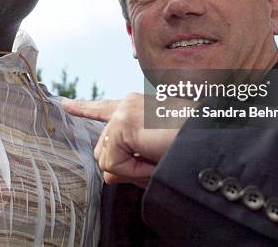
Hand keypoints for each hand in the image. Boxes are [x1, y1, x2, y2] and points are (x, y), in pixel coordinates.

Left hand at [62, 93, 179, 187]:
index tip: (65, 104)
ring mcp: (123, 112)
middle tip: (156, 158)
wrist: (212, 141)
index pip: (105, 108)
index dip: (84, 108)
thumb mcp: (155, 158)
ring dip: (132, 169)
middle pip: (104, 149)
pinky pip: (114, 164)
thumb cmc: (190, 148)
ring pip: (107, 159)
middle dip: (124, 165)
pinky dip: (134, 171)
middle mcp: (128, 104)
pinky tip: (153, 156)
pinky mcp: (122, 124)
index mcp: (137, 107)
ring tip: (158, 155)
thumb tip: (107, 174)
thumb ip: (128, 164)